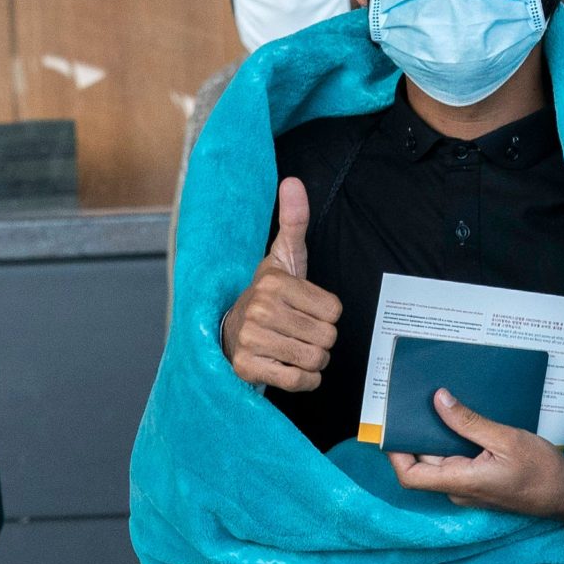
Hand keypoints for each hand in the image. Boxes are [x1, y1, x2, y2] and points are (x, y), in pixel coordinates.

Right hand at [219, 176, 340, 392]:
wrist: (228, 332)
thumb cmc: (267, 297)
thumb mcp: (283, 258)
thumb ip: (293, 222)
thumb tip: (293, 181)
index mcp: (274, 282)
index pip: (334, 311)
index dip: (327, 315)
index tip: (305, 311)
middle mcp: (260, 308)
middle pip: (328, 337)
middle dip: (321, 341)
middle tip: (300, 333)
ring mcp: (251, 339)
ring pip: (315, 359)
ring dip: (313, 361)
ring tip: (294, 349)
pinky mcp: (247, 368)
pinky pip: (298, 381)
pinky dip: (303, 380)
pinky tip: (289, 368)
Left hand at [389, 391, 563, 521]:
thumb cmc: (543, 472)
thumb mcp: (507, 439)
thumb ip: (470, 422)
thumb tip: (439, 401)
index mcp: (462, 481)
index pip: (411, 476)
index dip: (395, 454)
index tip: (395, 426)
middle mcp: (459, 489)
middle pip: (424, 463)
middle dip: (417, 434)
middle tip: (418, 402)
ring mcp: (468, 488)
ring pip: (441, 461)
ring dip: (438, 436)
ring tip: (441, 405)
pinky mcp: (478, 483)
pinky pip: (457, 462)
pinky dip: (454, 442)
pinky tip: (463, 421)